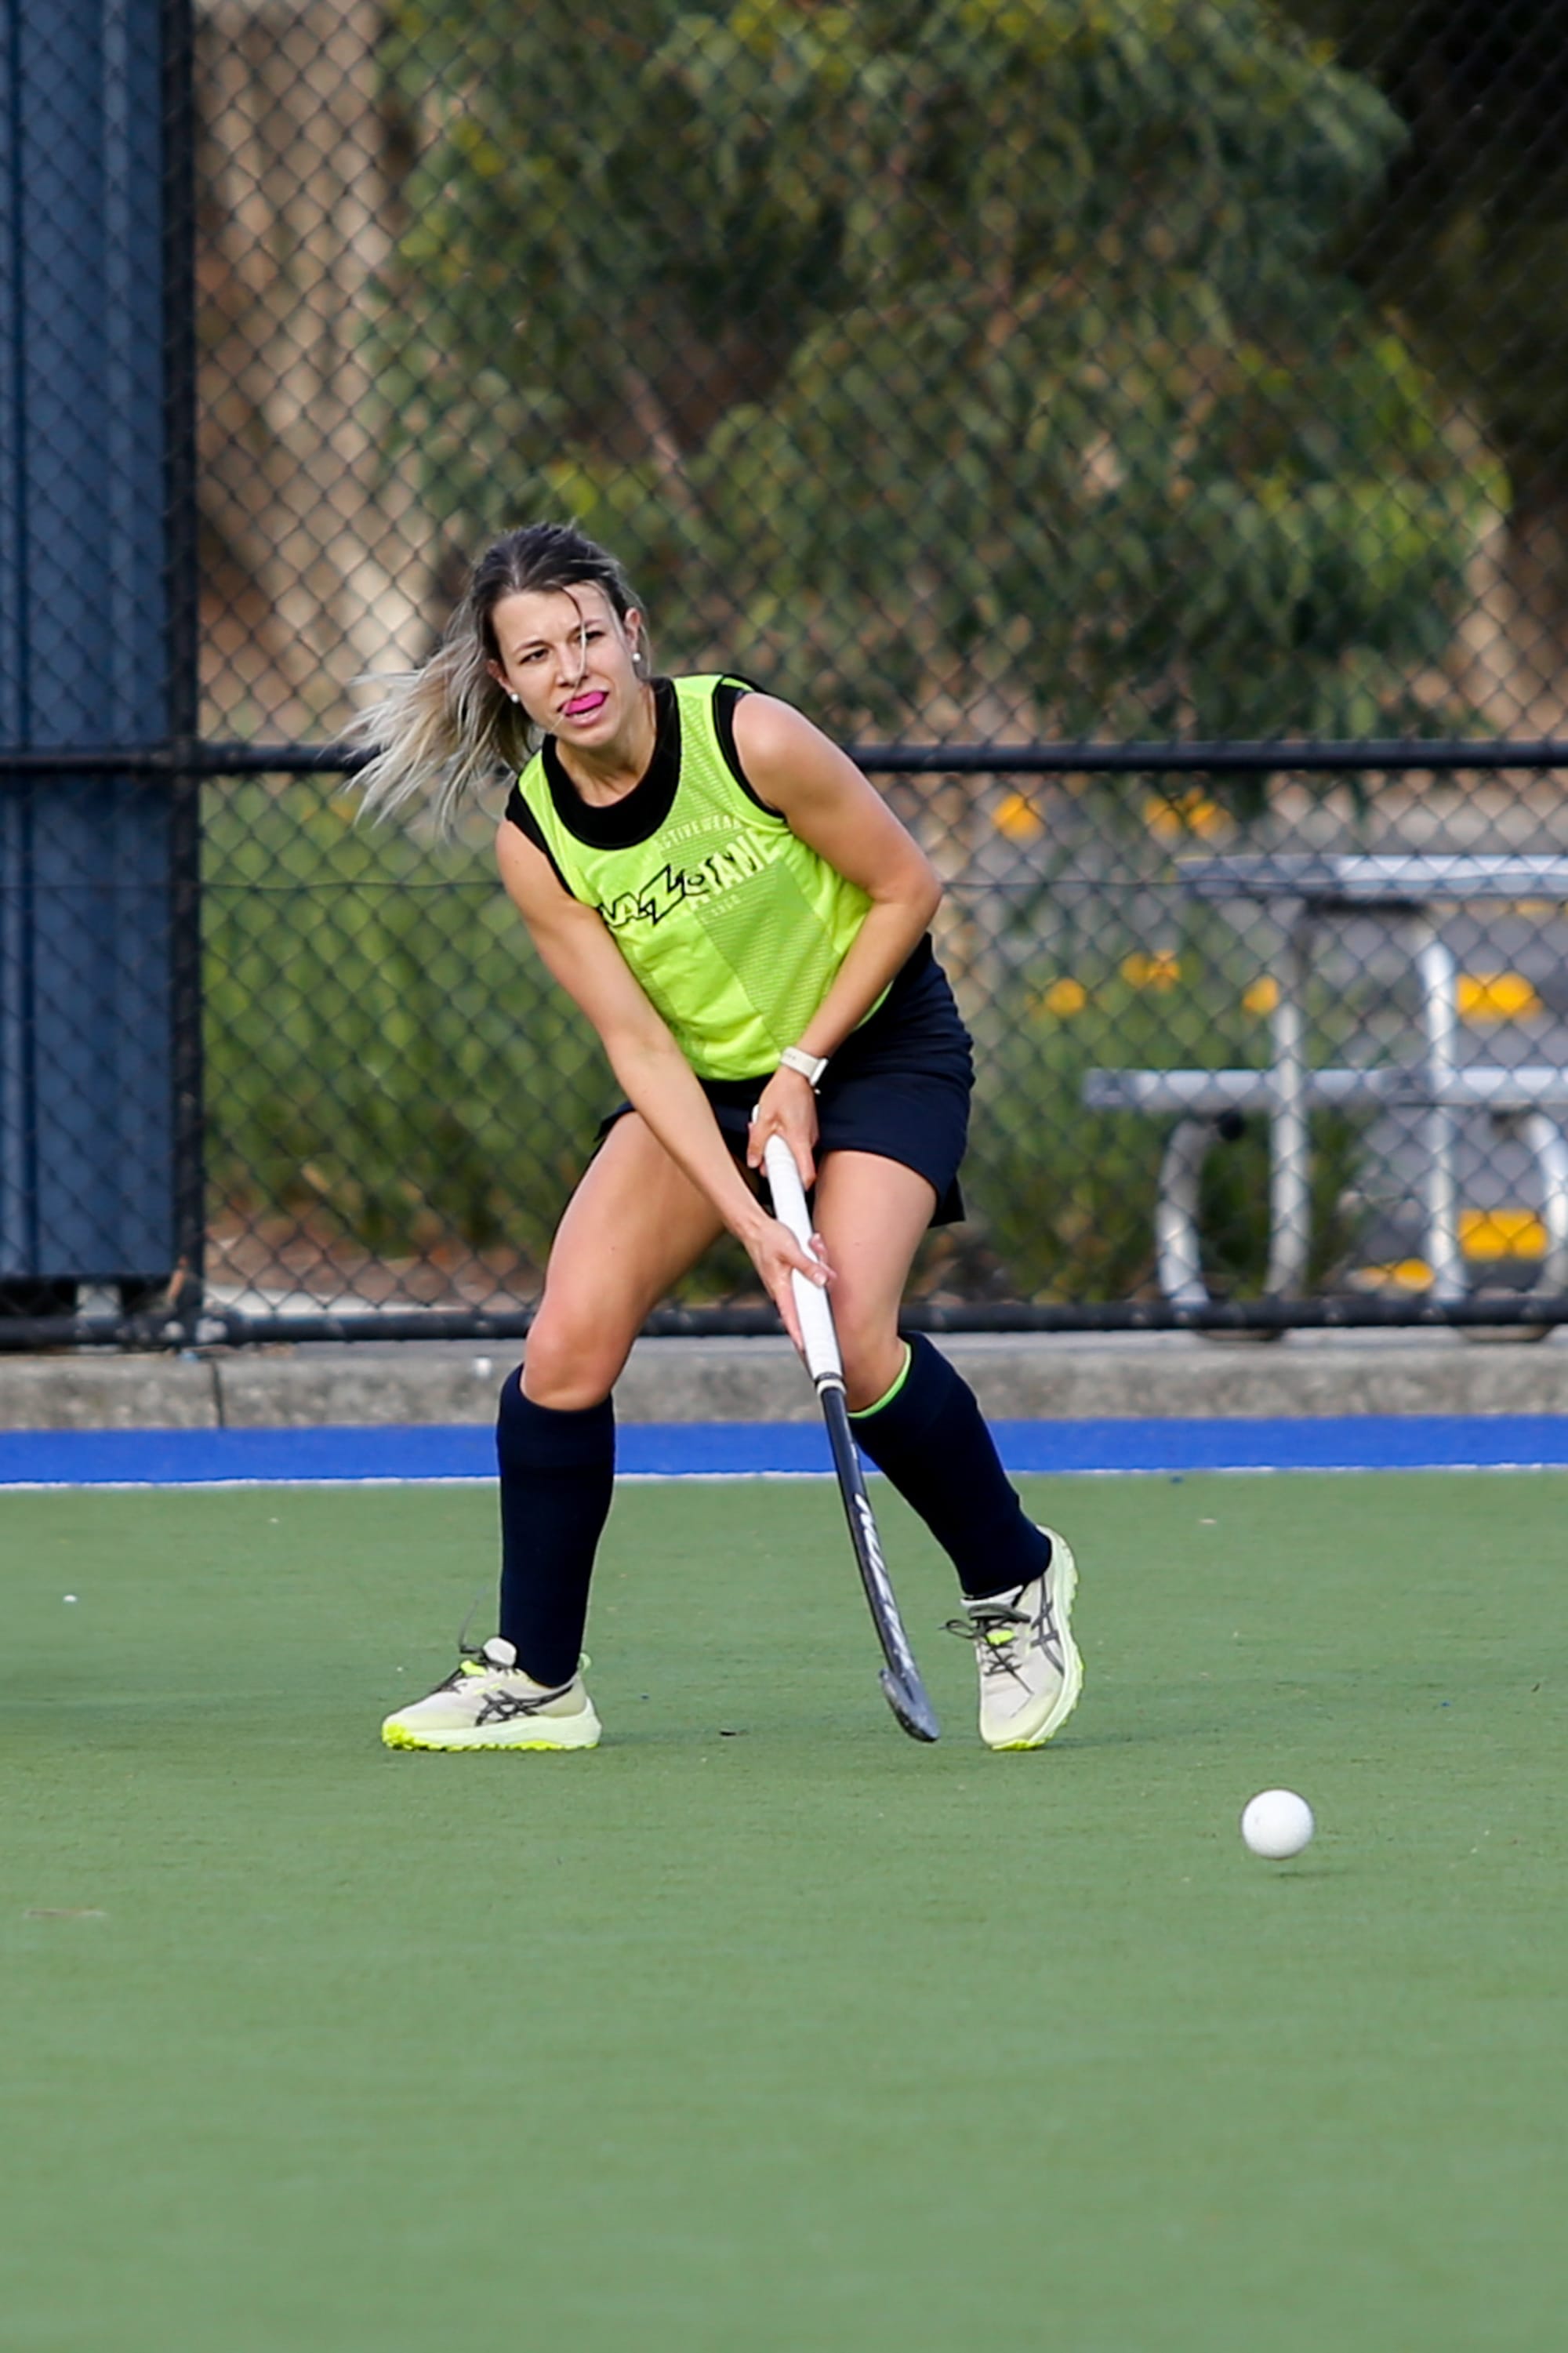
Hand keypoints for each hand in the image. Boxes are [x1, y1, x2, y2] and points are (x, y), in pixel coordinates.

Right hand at [742, 1209, 834, 1355]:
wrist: (754, 1227)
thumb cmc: (768, 1239)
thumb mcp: (790, 1250)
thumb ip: (808, 1266)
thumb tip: (823, 1280)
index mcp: (780, 1289)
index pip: (791, 1318)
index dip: (799, 1335)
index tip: (806, 1350)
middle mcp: (783, 1290)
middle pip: (809, 1299)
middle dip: (821, 1282)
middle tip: (820, 1254)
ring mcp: (787, 1283)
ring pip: (811, 1284)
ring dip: (818, 1264)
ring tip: (814, 1242)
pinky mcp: (791, 1275)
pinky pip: (808, 1274)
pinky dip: (814, 1261)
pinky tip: (813, 1244)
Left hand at [746, 1065, 819, 1187]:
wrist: (797, 1074)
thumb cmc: (782, 1092)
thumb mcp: (763, 1119)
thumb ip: (757, 1143)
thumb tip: (753, 1162)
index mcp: (799, 1141)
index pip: (807, 1175)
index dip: (797, 1188)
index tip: (785, 1193)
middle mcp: (809, 1141)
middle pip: (795, 1166)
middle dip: (776, 1164)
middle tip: (761, 1155)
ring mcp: (811, 1135)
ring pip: (793, 1153)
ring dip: (778, 1150)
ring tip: (764, 1134)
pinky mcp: (808, 1130)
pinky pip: (795, 1143)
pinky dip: (783, 1141)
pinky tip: (773, 1129)